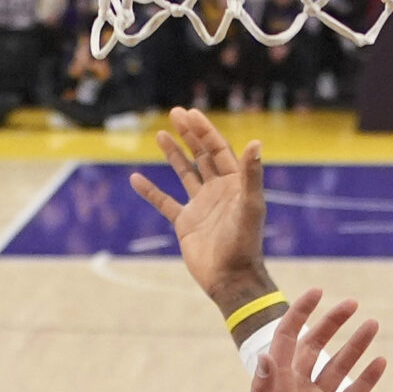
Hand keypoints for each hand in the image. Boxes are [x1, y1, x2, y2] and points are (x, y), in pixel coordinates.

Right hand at [130, 107, 273, 311]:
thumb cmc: (245, 244)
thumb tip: (256, 142)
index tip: (190, 114)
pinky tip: (135, 178)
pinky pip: (165, 202)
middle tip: (175, 113)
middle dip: (189, 134)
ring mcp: (201, 206)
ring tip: (159, 134)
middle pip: (202, 155)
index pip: (218, 150)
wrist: (231, 279)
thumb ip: (252, 174)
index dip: (204, 131)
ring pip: (185, 173)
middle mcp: (218, 191)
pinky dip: (150, 191)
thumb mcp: (250, 206)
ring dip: (173, 154)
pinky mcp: (185, 223)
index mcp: (235, 184)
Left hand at [234, 290, 384, 391]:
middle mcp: (296, 390)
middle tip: (352, 303)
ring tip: (373, 324)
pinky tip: (381, 361)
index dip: (301, 314)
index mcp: (276, 384)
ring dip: (355, 346)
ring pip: (339, 368)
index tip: (319, 292)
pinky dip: (367, 380)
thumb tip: (266, 356)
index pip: (289, 339)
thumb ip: (262, 390)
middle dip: (332, 323)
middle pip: (316, 347)